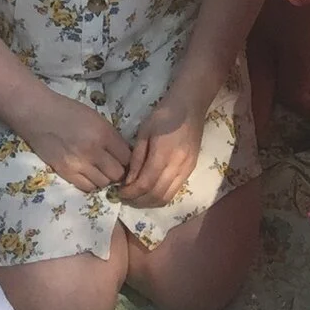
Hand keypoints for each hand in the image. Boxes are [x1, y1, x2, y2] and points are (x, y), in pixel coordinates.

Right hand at [10, 87, 132, 197]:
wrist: (39, 115)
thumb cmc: (69, 112)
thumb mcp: (97, 118)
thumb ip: (111, 136)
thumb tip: (125, 154)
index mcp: (103, 134)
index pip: (127, 158)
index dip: (129, 160)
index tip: (125, 159)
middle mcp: (93, 151)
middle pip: (117, 174)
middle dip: (119, 171)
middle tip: (114, 166)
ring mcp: (78, 164)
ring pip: (103, 183)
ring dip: (105, 178)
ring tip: (100, 170)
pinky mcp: (65, 173)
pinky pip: (87, 187)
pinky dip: (92, 183)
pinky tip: (89, 174)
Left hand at [118, 84, 209, 207]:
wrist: (190, 106)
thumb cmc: (164, 115)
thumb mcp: (144, 132)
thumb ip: (136, 158)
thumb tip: (128, 181)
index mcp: (163, 153)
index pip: (145, 183)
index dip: (130, 193)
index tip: (119, 192)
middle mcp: (177, 165)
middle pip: (156, 195)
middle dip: (138, 201)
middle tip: (125, 198)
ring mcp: (187, 169)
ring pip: (167, 197)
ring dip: (149, 202)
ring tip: (136, 198)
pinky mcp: (191, 170)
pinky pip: (174, 191)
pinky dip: (160, 196)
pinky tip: (150, 191)